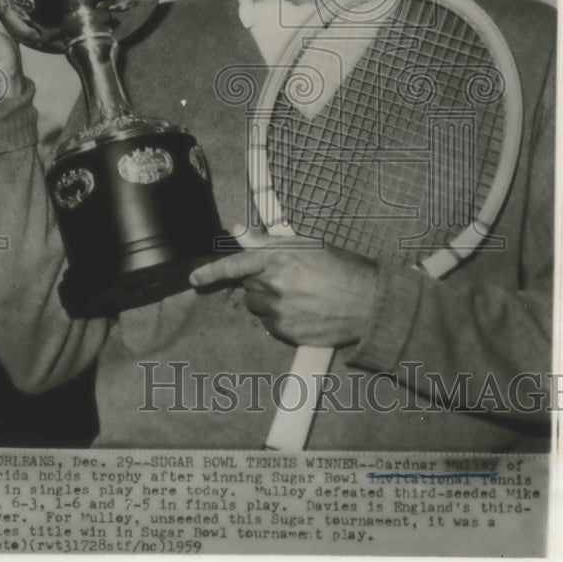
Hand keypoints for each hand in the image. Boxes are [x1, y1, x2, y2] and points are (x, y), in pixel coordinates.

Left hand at [189, 228, 376, 346]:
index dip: (211, 272)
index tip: (195, 278)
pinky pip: (270, 324)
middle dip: (260, 281)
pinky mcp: (286, 332)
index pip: (233, 267)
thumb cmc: (340, 267)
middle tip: (288, 277)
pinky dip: (280, 318)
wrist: (367, 302)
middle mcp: (273, 286)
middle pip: (248, 286)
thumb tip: (239, 229)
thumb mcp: (305, 245)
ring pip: (257, 306)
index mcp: (276, 259)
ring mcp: (279, 312)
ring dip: (268, 300)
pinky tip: (302, 310)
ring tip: (298, 295)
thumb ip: (266, 240)